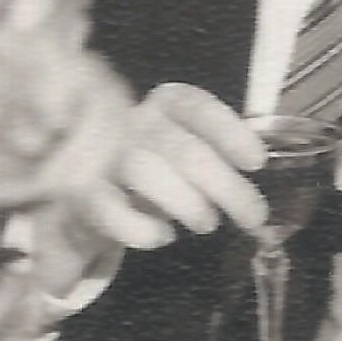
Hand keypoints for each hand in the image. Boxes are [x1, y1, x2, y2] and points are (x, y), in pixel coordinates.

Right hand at [64, 82, 265, 253]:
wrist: (94, 192)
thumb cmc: (158, 168)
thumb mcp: (187, 152)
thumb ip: (217, 159)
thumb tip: (254, 199)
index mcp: (164, 105)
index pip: (196, 107)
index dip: (229, 132)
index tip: (256, 162)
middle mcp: (134, 123)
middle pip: (181, 148)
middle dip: (225, 185)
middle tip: (253, 216)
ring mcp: (105, 156)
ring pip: (144, 169)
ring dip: (185, 202)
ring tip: (208, 224)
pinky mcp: (84, 194)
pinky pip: (108, 208)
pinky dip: (139, 226)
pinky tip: (162, 235)